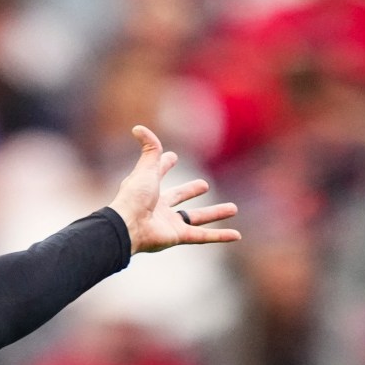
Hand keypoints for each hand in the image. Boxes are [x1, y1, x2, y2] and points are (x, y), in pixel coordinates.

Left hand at [110, 125, 239, 254]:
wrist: (128, 227)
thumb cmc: (134, 197)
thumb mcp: (146, 169)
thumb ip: (149, 149)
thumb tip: (138, 127)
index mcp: (148, 189)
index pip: (158, 173)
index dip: (164, 164)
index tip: (171, 157)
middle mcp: (158, 207)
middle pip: (178, 197)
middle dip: (190, 191)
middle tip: (204, 184)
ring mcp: (168, 223)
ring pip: (196, 218)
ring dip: (215, 213)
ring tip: (233, 208)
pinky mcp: (177, 237)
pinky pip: (202, 237)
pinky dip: (220, 236)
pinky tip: (236, 235)